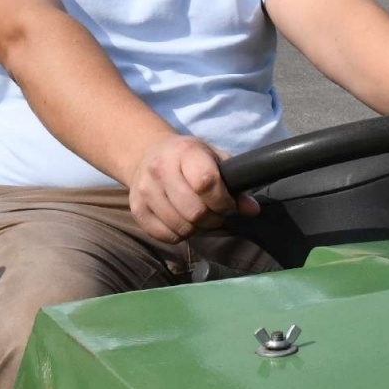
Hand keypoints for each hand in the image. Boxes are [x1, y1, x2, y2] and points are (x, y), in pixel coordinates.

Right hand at [127, 135, 259, 242]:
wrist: (147, 154)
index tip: (228, 204)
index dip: (223, 201)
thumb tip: (252, 210)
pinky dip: (180, 235)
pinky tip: (183, 221)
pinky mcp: (137, 209)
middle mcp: (160, 169)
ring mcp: (144, 190)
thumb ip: (235, 183)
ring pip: (181, 228)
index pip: (206, 183)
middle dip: (213, 219)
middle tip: (216, 214)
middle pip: (194, 212)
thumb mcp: (214, 160)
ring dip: (198, 229)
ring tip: (200, 218)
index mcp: (184, 152)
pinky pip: (165, 236)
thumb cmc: (188, 158)